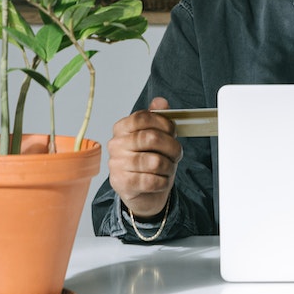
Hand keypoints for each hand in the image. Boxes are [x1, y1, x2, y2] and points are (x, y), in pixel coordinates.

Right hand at [107, 96, 183, 219]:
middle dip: (172, 147)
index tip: (173, 131)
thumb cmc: (149, 159)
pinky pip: (152, 180)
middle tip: (177, 153)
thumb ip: (158, 117)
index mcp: (122, 128)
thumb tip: (161, 101)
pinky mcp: (122, 183)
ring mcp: (116, 164)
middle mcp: (116, 144)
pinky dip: (163, 181)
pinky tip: (161, 180)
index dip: (164, 123)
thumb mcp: (155, 136)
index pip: (143, 117)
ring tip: (169, 168)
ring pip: (155, 161)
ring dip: (169, 166)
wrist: (141, 191)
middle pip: (151, 138)